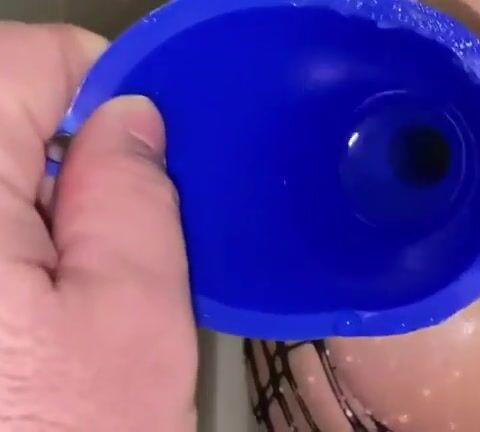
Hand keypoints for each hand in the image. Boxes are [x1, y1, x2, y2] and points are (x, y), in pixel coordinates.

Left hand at [0, 22, 196, 430]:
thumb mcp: (133, 323)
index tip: (146, 149)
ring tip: (69, 285)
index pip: (28, 59)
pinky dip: (9, 238)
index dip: (105, 89)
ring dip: (37, 204)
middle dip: (69, 156)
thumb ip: (138, 198)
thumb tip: (132, 115)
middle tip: (112, 243)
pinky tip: (26, 300)